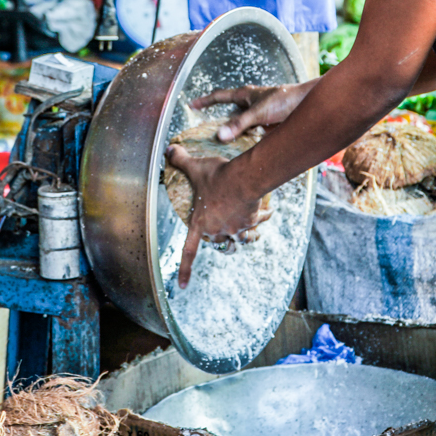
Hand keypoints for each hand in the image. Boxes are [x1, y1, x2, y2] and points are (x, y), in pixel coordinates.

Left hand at [166, 147, 265, 287]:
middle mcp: (218, 230)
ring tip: (247, 224)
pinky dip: (262, 217)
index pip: (188, 252)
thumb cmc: (217, 176)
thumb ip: (181, 160)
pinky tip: (267, 210)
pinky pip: (257, 223)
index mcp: (200, 223)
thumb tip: (168, 150)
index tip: (182, 286)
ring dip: (243, 234)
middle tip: (222, 226)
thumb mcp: (196, 167)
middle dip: (219, 236)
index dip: (184, 269)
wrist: (244, 179)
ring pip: (240, 238)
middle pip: (217, 240)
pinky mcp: (252, 221)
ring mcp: (236, 228)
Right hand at [190, 81, 314, 142]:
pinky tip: (241, 151)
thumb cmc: (285, 101)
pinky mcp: (267, 127)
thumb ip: (239, 124)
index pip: (219, 96)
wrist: (308, 105)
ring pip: (240, 127)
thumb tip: (220, 135)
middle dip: (217, 123)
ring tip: (221, 148)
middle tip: (203, 134)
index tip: (191, 105)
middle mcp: (250, 105)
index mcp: (245, 95)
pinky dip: (245, 142)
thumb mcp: (259, 112)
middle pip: (228, 114)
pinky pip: (251, 135)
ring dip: (233, 135)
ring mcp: (258, 116)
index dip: (204, 101)